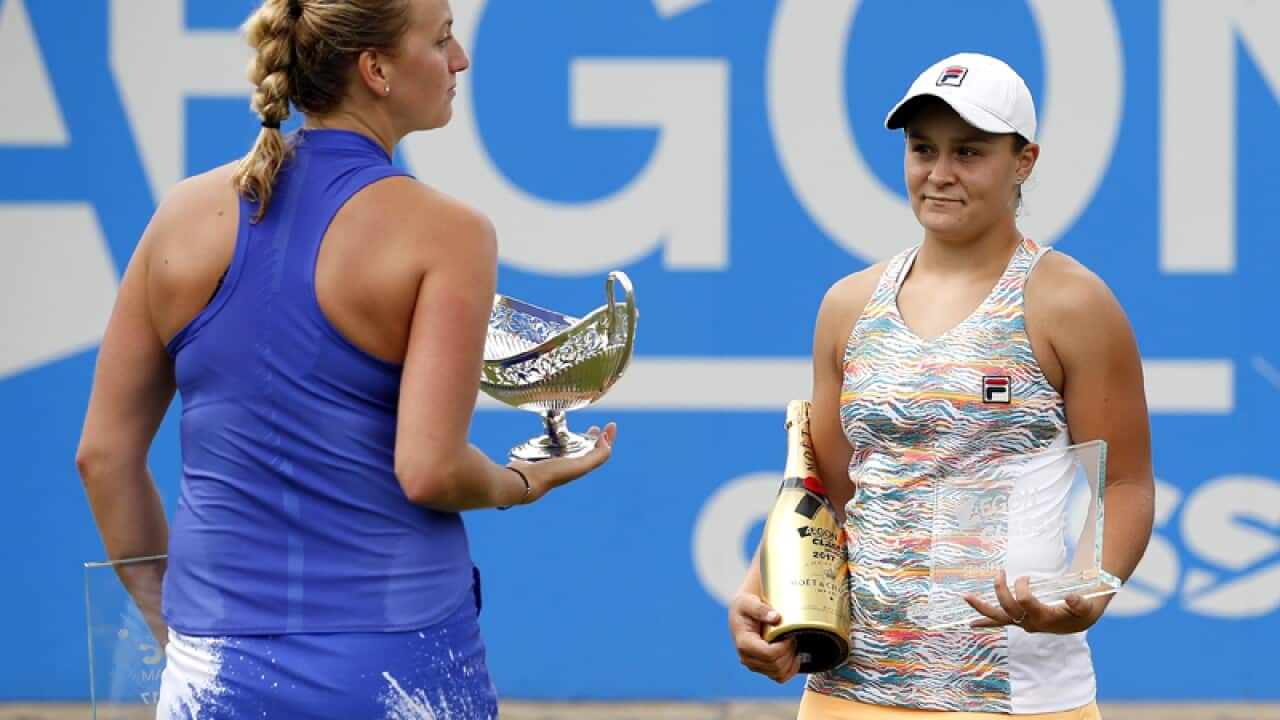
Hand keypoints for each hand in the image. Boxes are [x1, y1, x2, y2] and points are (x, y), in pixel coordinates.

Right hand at [511, 423, 616, 503]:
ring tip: (577, 428)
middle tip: (595, 426)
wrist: (526, 480)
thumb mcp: (582, 465)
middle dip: (593, 437)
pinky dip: (559, 437)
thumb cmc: (553, 473)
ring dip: (575, 436)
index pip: (601, 451)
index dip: (609, 438)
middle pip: (587, 449)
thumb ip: (598, 455)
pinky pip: (555, 444)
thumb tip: (606, 439)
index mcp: (582, 465)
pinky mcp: (544, 455)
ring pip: (571, 446)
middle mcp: (571, 463)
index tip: (611, 424)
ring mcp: (557, 459)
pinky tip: (555, 432)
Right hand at [729, 592, 801, 683]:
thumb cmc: (744, 606)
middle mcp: (747, 658)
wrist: (740, 612)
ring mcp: (753, 665)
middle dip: (789, 652)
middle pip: (776, 666)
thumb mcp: (748, 602)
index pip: (769, 654)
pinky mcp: (760, 667)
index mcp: (744, 644)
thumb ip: (760, 609)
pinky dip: (790, 670)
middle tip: (793, 637)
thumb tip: (776, 618)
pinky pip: (779, 677)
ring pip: (779, 674)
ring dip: (791, 661)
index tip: (790, 634)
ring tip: (793, 645)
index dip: (785, 647)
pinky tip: (795, 658)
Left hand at [966, 571, 1104, 633]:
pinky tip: (971, 624)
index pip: (1024, 600)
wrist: (1079, 621)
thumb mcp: (1086, 606)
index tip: (1027, 577)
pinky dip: (985, 622)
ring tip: (965, 597)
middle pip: (1006, 610)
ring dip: (981, 608)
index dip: (1023, 586)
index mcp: (1043, 617)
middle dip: (999, 592)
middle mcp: (1030, 622)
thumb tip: (1071, 597)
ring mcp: (1023, 623)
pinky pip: (1000, 622)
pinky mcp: (1019, 621)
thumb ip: (1079, 603)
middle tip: (998, 574)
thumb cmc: (1082, 610)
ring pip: (998, 618)